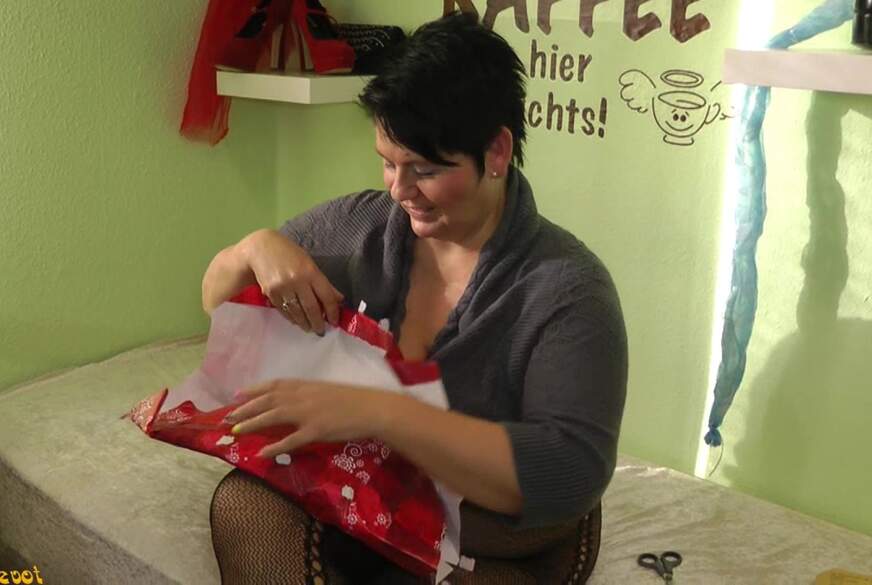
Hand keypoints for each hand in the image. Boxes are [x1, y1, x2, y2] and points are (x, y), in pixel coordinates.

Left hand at [225, 379, 402, 457]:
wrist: (372, 408)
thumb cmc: (353, 399)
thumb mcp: (326, 391)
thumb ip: (307, 394)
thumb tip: (290, 400)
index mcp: (306, 385)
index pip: (273, 385)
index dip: (253, 390)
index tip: (236, 395)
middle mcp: (302, 396)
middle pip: (267, 400)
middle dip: (245, 408)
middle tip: (226, 417)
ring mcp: (308, 413)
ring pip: (273, 416)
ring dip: (252, 423)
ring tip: (236, 431)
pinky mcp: (316, 431)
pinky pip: (290, 440)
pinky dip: (274, 447)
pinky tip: (261, 454)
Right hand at [238, 230, 343, 334]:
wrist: (261, 249)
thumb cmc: (289, 254)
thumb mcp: (309, 264)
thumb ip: (324, 282)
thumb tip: (338, 300)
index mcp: (311, 272)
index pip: (326, 296)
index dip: (332, 312)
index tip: (334, 321)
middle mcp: (297, 280)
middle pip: (312, 308)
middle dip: (318, 323)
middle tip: (321, 331)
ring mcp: (283, 288)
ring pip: (297, 312)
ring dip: (305, 323)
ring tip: (309, 328)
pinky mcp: (271, 293)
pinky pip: (284, 310)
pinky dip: (292, 318)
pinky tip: (297, 321)